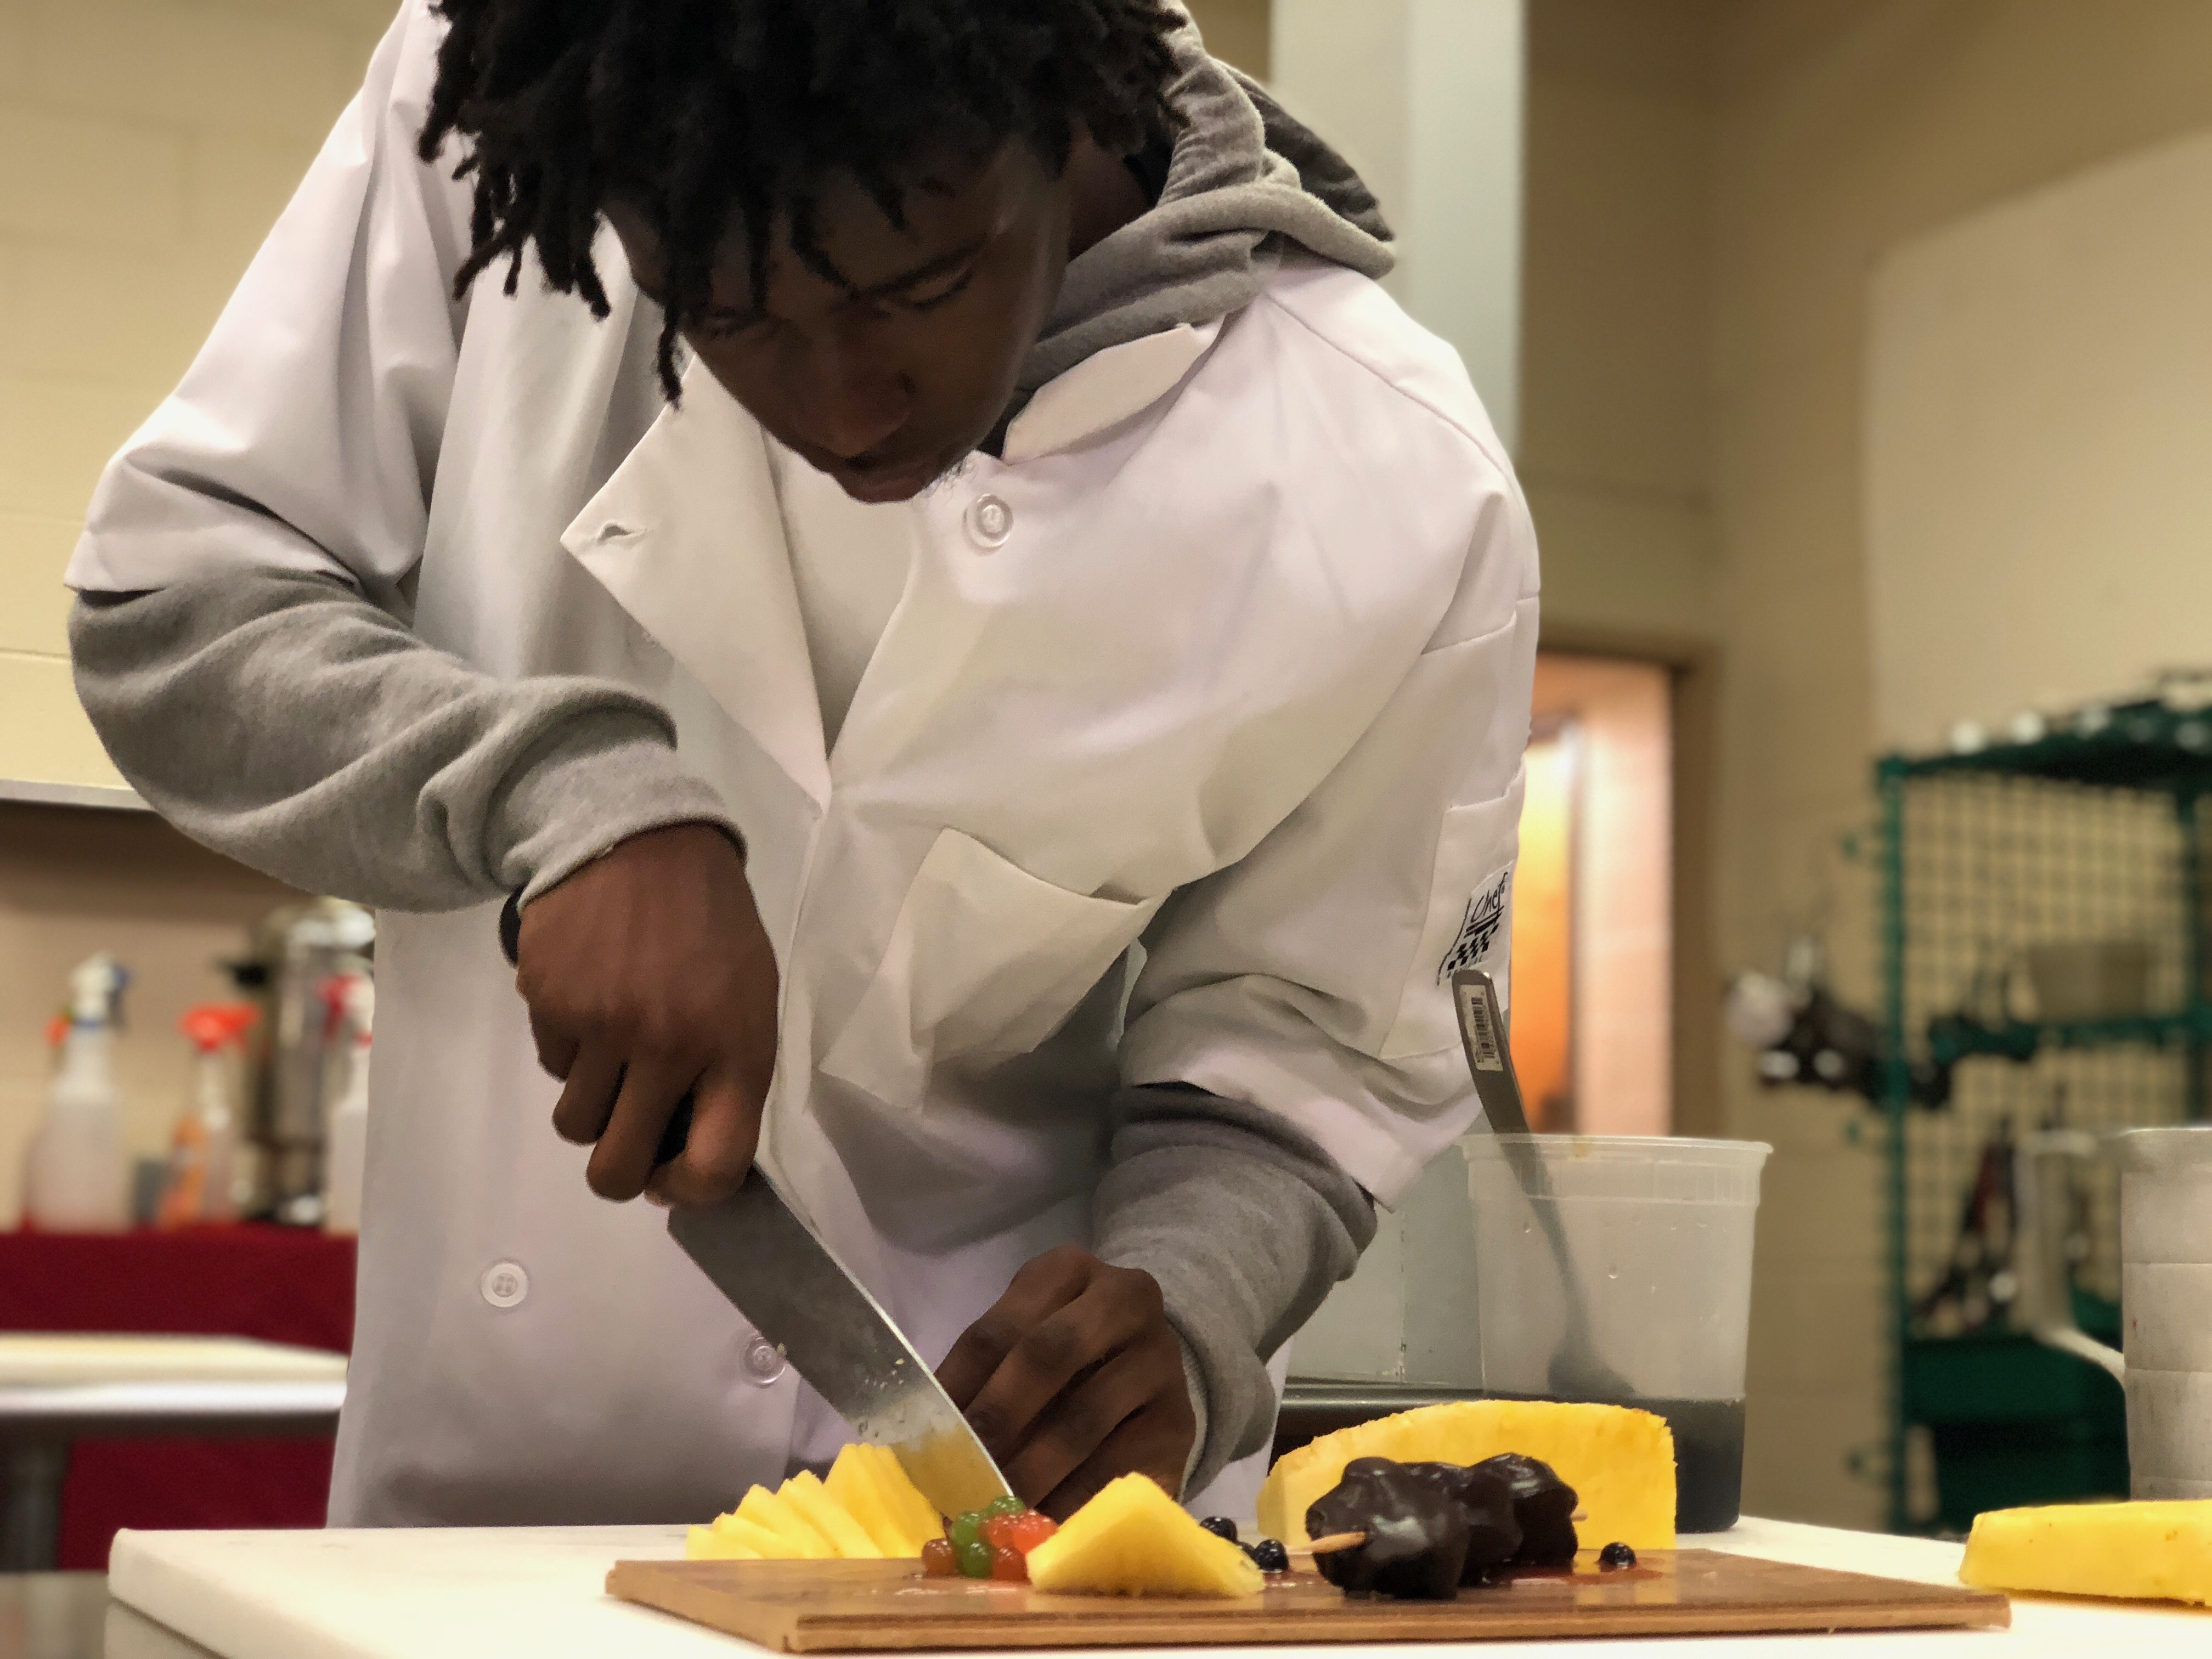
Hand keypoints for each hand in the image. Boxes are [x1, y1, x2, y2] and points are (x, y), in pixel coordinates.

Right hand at [514, 822, 777, 1205]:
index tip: (674, 1180)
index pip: (716, 1163)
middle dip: (621, 1173)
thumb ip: (727, 1073)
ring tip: (612, 1054)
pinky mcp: (549, 1002)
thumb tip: (682, 1155)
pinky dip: (569, 1051)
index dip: (691, 1192)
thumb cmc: (710, 922)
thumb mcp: (749, 994)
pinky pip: (552, 1066)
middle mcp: (669, 1046)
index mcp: (737, 1046)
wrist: (640, 836)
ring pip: (575, 1125)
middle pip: (619, 1170)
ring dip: (592, 1106)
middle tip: (626, 1140)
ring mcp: (603, 1026)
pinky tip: (591, 1000)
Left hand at [937, 1245, 1196, 1517]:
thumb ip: (984, 1372)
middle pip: (1048, 1355)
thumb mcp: (1026, 1338)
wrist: (1153, 1366)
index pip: (999, 1327)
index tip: (930, 1438)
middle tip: (963, 1471)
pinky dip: (1074, 1499)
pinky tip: (1042, 1524)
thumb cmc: (1068, 1355)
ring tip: (993, 1506)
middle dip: (998, 1417)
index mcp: (1069, 1269)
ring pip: (1084, 1417)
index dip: (959, 1387)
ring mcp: (1160, 1359)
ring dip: (1031, 1470)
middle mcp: (1125, 1299)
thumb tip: (924, 1440)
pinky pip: (1119, 1467)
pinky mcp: (1179, 1420)